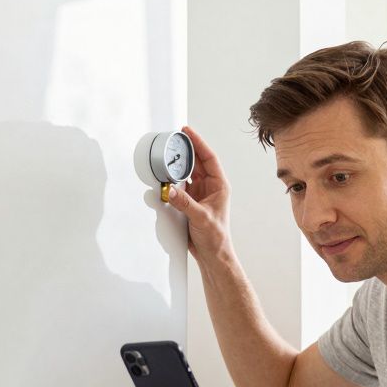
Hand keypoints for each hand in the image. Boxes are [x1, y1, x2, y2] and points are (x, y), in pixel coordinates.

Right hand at [168, 126, 232, 261]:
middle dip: (188, 148)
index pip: (209, 158)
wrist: (212, 254)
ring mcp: (200, 194)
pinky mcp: (190, 201)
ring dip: (179, 162)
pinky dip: (173, 178)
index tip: (188, 132)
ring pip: (188, 172)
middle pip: (198, 161)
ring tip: (169, 151)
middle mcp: (210, 187)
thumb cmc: (216, 237)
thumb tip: (171, 190)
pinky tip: (166, 174)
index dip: (199, 143)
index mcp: (219, 186)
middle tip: (176, 136)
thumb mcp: (201, 218)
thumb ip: (185, 204)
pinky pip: (180, 184)